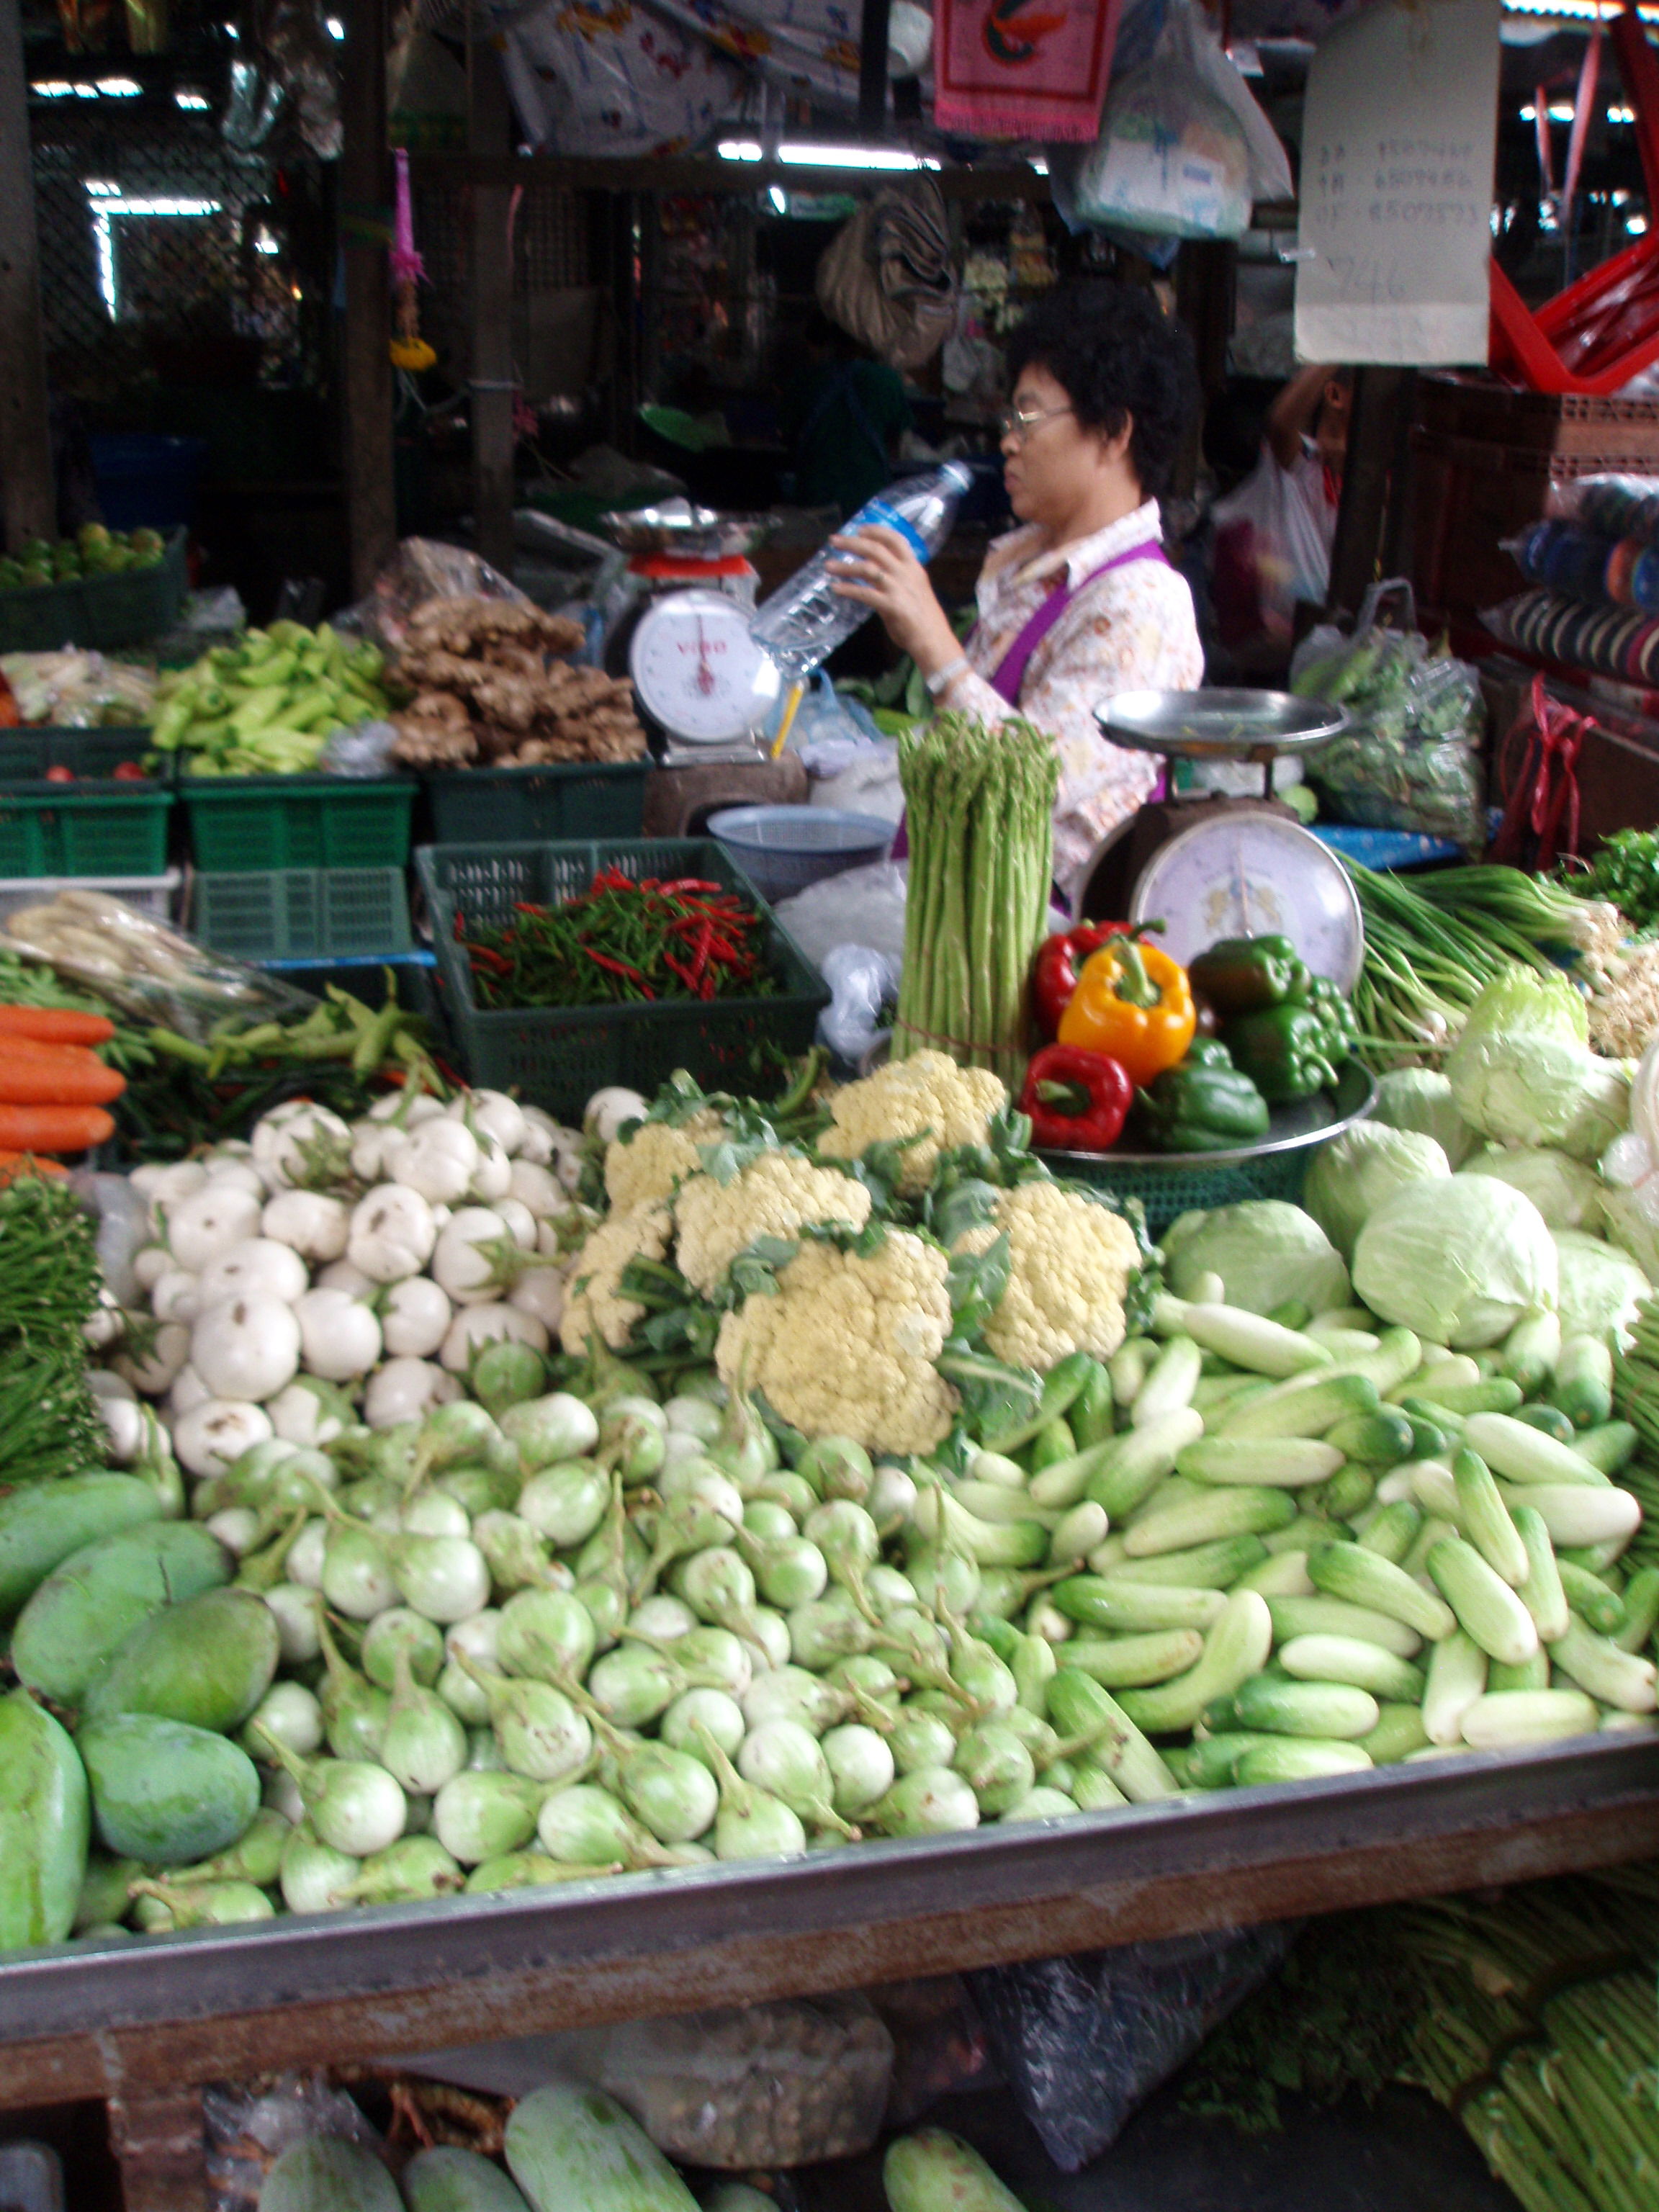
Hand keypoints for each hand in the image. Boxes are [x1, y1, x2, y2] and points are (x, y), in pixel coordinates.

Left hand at [827, 524, 960, 672]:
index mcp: (914, 567)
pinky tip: (835, 588)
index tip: (860, 529)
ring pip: (867, 568)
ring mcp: (899, 588)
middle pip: (876, 549)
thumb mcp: (913, 591)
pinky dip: (848, 589)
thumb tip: (872, 577)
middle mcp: (906, 573)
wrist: (933, 640)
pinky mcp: (892, 605)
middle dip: (852, 542)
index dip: (877, 531)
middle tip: (834, 541)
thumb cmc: (923, 619)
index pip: (896, 540)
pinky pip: (864, 593)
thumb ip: (894, 581)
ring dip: (844, 566)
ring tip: (828, 566)